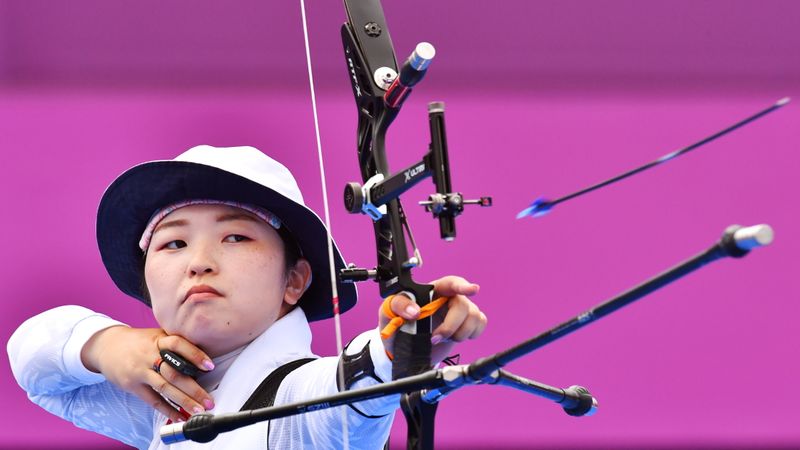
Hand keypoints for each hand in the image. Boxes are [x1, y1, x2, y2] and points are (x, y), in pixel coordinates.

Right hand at [80, 326, 215, 421]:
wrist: (107, 346)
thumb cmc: (139, 342)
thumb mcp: (156, 335)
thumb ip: (175, 343)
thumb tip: (203, 356)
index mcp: (158, 340)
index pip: (178, 344)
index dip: (195, 355)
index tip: (210, 366)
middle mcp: (149, 355)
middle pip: (174, 372)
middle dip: (194, 388)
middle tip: (209, 400)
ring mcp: (140, 371)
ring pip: (165, 388)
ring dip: (183, 401)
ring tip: (198, 410)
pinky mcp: (133, 385)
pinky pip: (152, 400)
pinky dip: (167, 409)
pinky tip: (179, 416)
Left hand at [379, 276, 486, 364]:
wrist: (402, 346)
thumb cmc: (397, 322)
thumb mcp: (390, 310)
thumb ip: (399, 305)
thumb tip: (414, 311)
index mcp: (433, 291)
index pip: (450, 283)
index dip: (462, 286)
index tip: (473, 290)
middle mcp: (449, 298)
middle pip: (463, 306)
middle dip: (451, 326)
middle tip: (435, 338)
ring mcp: (460, 311)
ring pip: (474, 317)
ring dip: (458, 333)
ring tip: (442, 337)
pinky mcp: (467, 324)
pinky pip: (480, 324)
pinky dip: (470, 334)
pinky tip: (454, 338)